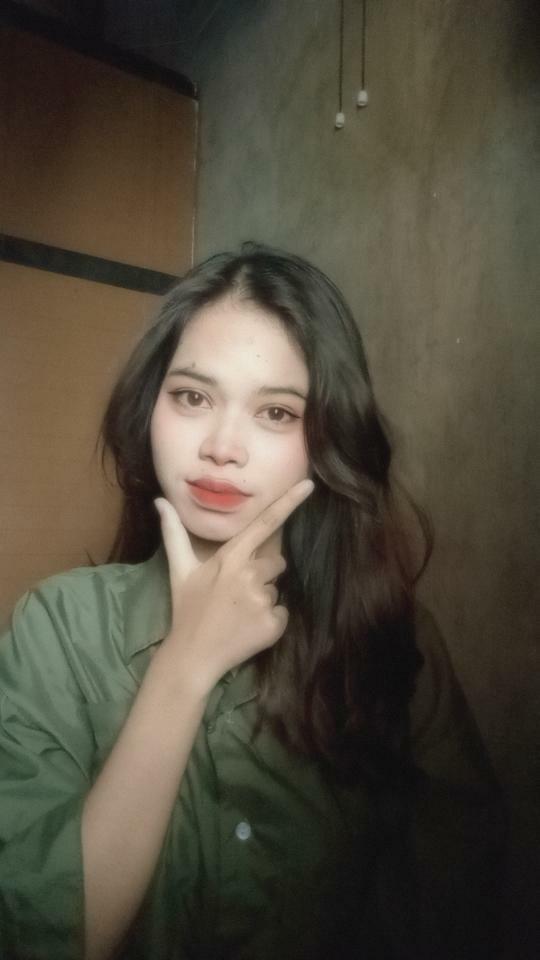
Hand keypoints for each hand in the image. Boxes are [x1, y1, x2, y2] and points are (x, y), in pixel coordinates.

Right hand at [154, 479, 313, 695]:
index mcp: (230, 558)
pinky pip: (281, 613)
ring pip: (276, 589)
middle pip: (276, 562)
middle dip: (263, 573)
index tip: (309, 484)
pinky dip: (269, 621)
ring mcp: (262, 600)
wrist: (192, 656)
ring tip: (238, 613)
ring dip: (263, 598)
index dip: (288, 502)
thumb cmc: (187, 609)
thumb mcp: (179, 569)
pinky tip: (247, 627)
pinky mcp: (273, 623)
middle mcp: (249, 575)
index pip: (264, 524)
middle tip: (236, 593)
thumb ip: (173, 532)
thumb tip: (159, 500)